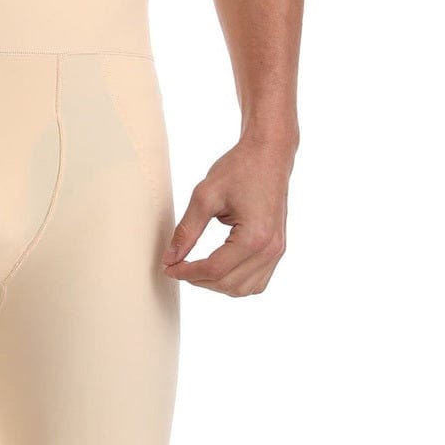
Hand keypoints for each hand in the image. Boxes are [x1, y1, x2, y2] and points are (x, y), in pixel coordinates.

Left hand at [161, 136, 293, 296]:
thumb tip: (170, 257)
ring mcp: (277, 251)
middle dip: (198, 280)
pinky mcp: (277, 249)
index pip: (214, 269)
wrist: (268, 155)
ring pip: (243, 289)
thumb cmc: (239, 169)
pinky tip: (217, 268)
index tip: (167, 267)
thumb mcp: (205, 195)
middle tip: (176, 266)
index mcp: (255, 236)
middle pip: (228, 284)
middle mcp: (271, 249)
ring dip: (216, 285)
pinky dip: (234, 281)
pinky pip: (257, 281)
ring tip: (194, 268)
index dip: (186, 273)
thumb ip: (186, 230)